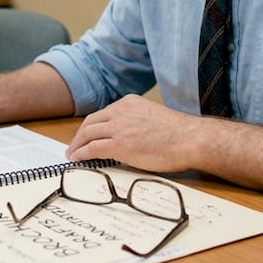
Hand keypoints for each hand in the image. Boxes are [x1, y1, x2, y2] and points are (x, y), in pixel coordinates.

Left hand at [65, 95, 204, 172]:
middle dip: (80, 135)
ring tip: (72, 155)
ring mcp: (119, 127)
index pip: (103, 114)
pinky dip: (81, 154)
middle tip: (74, 146)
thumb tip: (128, 137)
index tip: (86, 135)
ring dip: (77, 146)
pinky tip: (77, 160)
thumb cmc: (180, 134)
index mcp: (129, 102)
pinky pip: (92, 149)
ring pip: (87, 134)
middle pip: (90, 122)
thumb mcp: (153, 118)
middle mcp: (121, 111)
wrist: (191, 139)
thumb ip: (136, 122)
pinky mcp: (119, 145)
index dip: (91, 126)